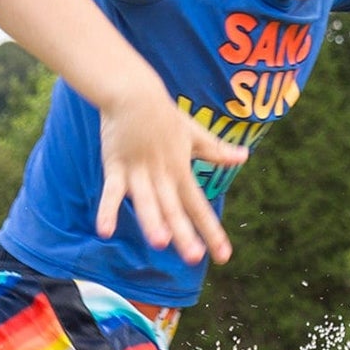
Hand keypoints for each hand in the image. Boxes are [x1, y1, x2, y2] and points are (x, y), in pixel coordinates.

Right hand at [97, 80, 244, 264]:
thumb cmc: (163, 114)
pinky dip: (108, 210)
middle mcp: (163, 175)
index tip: (224, 256)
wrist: (133, 91)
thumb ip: (216, 150)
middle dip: (185, 234)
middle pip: (175, 209)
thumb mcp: (193, 133)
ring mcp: (139, 172)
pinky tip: (105, 231)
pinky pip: (112, 192)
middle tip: (195, 258)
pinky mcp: (116, 167)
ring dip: (153, 221)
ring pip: (148, 201)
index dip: (212, 232)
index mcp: (181, 170)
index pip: (199, 207)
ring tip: (160, 243)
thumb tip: (244, 158)